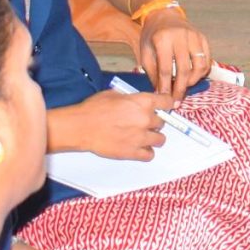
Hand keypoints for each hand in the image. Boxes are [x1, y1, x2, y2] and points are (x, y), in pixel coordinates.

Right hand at [55, 86, 172, 159]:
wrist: (81, 127)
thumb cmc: (94, 108)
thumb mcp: (115, 94)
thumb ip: (131, 99)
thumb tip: (137, 101)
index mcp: (143, 102)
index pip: (167, 102)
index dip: (166, 104)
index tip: (164, 106)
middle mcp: (146, 119)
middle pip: (163, 122)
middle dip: (155, 121)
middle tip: (144, 122)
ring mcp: (141, 137)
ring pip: (160, 139)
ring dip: (153, 137)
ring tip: (143, 136)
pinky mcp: (133, 152)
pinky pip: (150, 155)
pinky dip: (146, 152)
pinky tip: (138, 147)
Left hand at [137, 9, 212, 96]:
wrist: (163, 15)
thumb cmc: (152, 35)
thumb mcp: (145, 52)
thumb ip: (153, 73)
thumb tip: (161, 93)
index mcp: (162, 39)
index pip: (166, 69)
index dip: (166, 87)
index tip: (165, 99)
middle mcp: (180, 36)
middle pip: (184, 69)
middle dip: (181, 88)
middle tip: (177, 100)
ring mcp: (194, 36)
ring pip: (199, 65)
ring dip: (193, 80)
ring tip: (185, 86)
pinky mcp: (203, 37)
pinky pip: (207, 59)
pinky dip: (202, 71)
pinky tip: (194, 76)